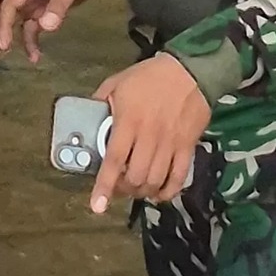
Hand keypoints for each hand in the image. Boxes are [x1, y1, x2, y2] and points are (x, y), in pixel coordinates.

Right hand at [0, 0, 108, 63]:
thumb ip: (59, 5)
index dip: (3, 24)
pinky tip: (34, 55)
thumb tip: (45, 27)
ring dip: (7, 39)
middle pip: (2, 13)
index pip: (9, 4)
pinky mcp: (42, 7)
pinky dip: (30, 39)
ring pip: (14, 21)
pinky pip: (31, 25)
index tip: (3, 44)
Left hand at [87, 55, 209, 216]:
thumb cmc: (149, 77)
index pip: (115, 160)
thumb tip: (85, 117)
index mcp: (129, 122)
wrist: (189, 70)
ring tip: (136, 190)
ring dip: (143, 192)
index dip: (105, 185)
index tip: (97, 206)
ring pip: (156, 180)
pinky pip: (179, 176)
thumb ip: (100, 102)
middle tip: (118, 188)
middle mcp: (150, 136)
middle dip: (124, 189)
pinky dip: (169, 191)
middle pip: (136, 176)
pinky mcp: (188, 146)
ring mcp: (171, 143)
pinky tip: (159, 194)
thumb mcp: (116, 83)